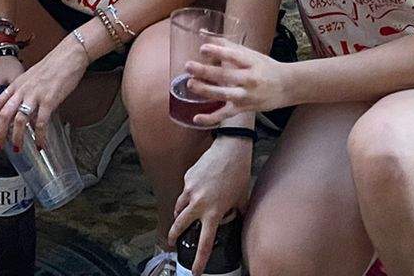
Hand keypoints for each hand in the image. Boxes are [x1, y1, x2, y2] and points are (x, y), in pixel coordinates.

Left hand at [0, 38, 89, 151]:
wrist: (68, 55)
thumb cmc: (52, 66)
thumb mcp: (31, 77)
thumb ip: (24, 92)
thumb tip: (22, 109)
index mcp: (17, 84)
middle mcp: (23, 90)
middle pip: (4, 114)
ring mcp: (35, 95)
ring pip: (19, 121)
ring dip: (17, 138)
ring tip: (17, 148)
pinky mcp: (49, 100)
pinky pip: (41, 123)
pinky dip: (39, 137)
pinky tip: (40, 145)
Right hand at [169, 136, 254, 271]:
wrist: (230, 149)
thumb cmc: (239, 174)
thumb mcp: (241, 198)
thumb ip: (238, 212)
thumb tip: (241, 220)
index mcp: (214, 213)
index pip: (205, 243)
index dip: (199, 260)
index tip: (195, 271)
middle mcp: (199, 204)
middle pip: (180, 225)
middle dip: (174, 236)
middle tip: (172, 242)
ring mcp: (191, 190)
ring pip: (179, 207)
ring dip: (178, 214)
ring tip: (180, 217)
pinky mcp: (188, 178)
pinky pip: (185, 191)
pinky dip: (187, 195)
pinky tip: (197, 188)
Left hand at [185, 38, 291, 121]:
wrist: (286, 87)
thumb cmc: (265, 67)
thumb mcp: (250, 54)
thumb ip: (226, 45)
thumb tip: (203, 33)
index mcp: (251, 63)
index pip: (234, 56)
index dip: (218, 52)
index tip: (203, 48)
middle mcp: (249, 79)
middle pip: (226, 75)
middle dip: (206, 71)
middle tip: (188, 66)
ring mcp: (246, 96)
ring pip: (223, 94)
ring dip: (205, 90)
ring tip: (190, 84)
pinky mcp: (243, 109)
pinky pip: (225, 115)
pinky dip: (211, 118)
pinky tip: (196, 118)